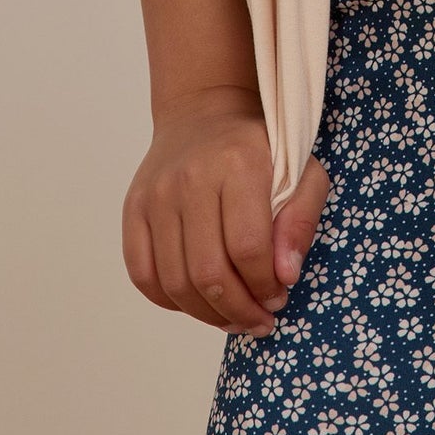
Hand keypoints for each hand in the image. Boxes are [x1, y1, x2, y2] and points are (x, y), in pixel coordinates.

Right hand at [121, 85, 329, 337]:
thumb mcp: (302, 170)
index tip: (279, 298)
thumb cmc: (260, 148)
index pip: (248, 247)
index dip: (265, 286)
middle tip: (257, 321)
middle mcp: (191, 178)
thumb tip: (285, 277)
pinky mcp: (133, 208)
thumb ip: (301, 220)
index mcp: (239, 163)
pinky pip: (143, 275)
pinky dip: (171, 301)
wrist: (204, 113)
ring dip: (207, 314)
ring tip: (231, 318)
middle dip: (238, 310)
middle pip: (209, 273)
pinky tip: (198, 302)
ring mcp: (156, 195)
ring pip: (175, 282)